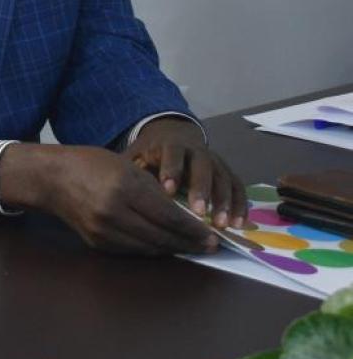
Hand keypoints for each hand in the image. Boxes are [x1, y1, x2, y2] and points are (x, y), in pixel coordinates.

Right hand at [0, 144, 218, 254]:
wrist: (51, 179)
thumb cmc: (91, 164)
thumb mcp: (127, 167)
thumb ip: (154, 189)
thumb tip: (185, 212)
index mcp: (124, 189)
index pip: (169, 216)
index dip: (193, 229)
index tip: (212, 236)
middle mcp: (113, 213)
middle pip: (161, 236)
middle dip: (188, 243)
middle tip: (209, 246)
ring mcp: (103, 231)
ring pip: (148, 248)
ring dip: (172, 249)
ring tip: (190, 247)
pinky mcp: (96, 242)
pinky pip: (132, 250)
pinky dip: (151, 249)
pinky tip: (163, 244)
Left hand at [124, 117, 247, 228]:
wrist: (173, 134)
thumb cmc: (150, 152)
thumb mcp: (138, 154)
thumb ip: (133, 169)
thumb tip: (118, 187)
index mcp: (171, 145)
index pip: (172, 155)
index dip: (172, 171)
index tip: (168, 190)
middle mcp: (197, 151)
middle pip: (203, 167)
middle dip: (202, 189)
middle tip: (199, 212)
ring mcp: (215, 161)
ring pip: (224, 178)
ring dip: (225, 202)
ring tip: (221, 225)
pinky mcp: (227, 172)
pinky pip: (238, 187)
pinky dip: (240, 205)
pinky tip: (238, 225)